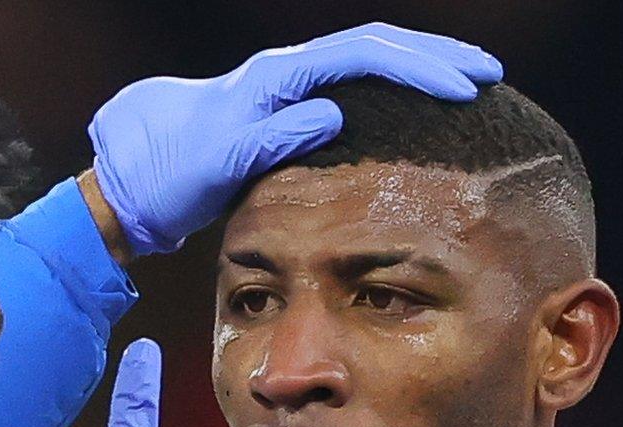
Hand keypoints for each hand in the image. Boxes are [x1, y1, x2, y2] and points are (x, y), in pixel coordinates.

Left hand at [88, 23, 502, 254]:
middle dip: (435, 58)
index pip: (362, 55)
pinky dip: (396, 92)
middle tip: (489, 77)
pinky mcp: (290, 112)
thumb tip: (335, 112)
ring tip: (472, 84)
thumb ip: (274, 136)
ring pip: (369, 62)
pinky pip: (355, 88)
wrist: (132, 184)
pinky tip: (421, 111)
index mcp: (276, 77)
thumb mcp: (220, 161)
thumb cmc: (171, 176)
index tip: (464, 89)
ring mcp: (289, 90)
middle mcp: (286, 72)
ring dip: (421, 69)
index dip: (417, 68)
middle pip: (376, 46)